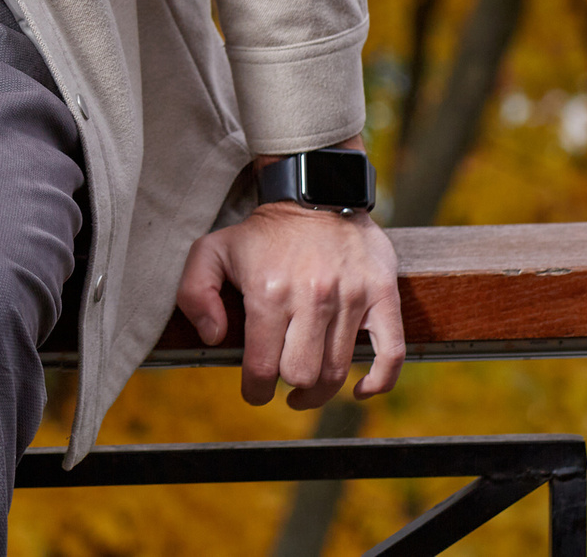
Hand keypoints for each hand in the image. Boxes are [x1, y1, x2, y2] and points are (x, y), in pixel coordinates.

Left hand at [175, 203, 403, 408]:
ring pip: (337, 370)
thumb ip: (196, 294)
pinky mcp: (383, 295)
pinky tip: (359, 389)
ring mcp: (352, 298)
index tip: (255, 392)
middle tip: (282, 381)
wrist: (315, 193)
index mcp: (269, 292)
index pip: (262, 367)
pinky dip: (378, 382)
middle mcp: (312, 297)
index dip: (255, 390)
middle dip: (288, 386)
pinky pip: (390, 353)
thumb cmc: (262, 232)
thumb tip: (213, 337)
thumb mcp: (212, 251)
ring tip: (307, 389)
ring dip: (320, 390)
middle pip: (302, 375)